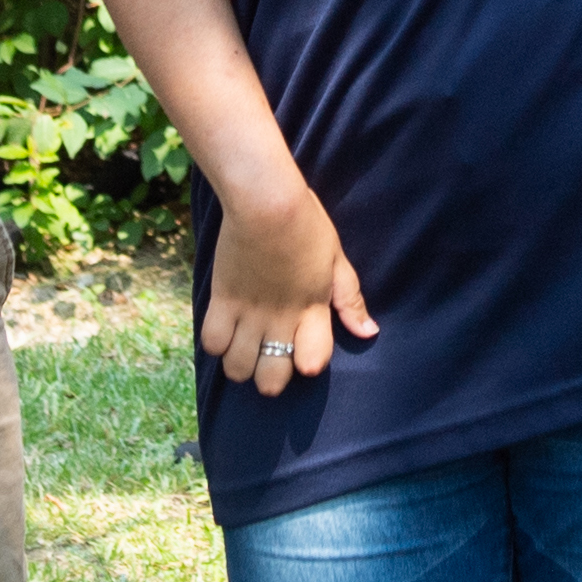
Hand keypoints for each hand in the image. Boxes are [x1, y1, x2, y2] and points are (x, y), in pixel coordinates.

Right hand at [200, 177, 374, 400]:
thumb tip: (368, 333)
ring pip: (238, 368)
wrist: (265, 201)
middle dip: (269, 380)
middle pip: (271, 378)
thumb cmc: (306, 225)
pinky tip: (224, 332)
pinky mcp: (222, 299)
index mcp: (313, 310)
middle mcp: (281, 319)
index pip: (312, 363)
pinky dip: (216, 345)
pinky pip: (212, 342)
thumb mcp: (337, 261)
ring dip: (240, 366)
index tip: (303, 354)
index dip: (308, 365)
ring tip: (242, 350)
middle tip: (266, 361)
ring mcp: (249, 312)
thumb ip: (350, 301)